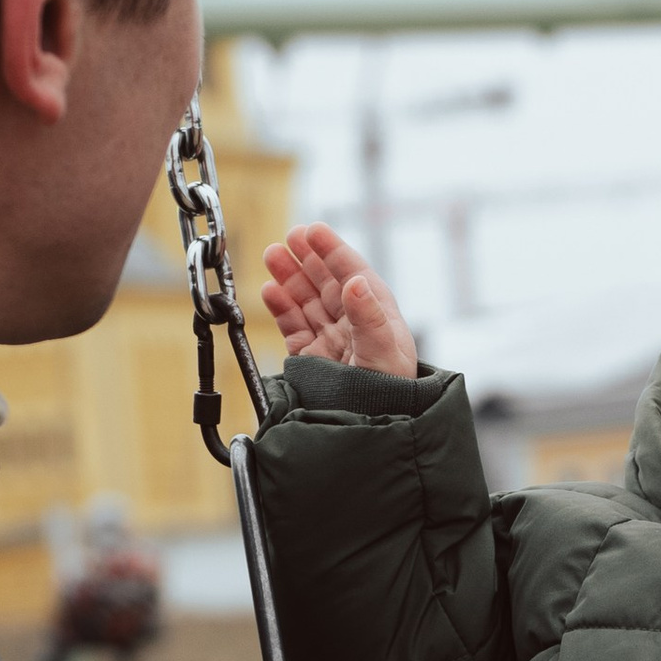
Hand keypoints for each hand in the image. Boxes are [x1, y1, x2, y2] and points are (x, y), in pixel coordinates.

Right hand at [260, 221, 416, 378]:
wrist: (371, 429)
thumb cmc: (390, 393)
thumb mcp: (384, 353)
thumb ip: (369, 318)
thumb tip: (356, 281)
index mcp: (378, 317)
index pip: (355, 275)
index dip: (334, 252)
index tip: (314, 230)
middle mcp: (353, 325)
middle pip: (327, 284)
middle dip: (308, 259)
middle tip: (289, 237)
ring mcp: (331, 341)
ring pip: (306, 302)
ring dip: (290, 278)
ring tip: (272, 255)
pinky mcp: (311, 360)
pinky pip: (293, 327)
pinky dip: (280, 309)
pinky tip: (269, 291)